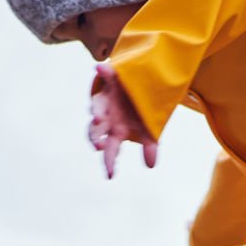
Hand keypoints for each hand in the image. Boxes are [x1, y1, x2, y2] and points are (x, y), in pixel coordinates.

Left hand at [88, 62, 156, 178]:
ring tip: (99, 118)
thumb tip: (150, 166)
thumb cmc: (141, 112)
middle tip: (98, 145)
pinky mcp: (111, 79)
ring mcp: (107, 97)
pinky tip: (100, 70)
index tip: (110, 175)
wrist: (144, 87)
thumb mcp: (149, 130)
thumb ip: (149, 146)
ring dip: (97, 111)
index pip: (109, 148)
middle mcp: (107, 116)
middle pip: (95, 129)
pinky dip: (103, 73)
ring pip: (97, 105)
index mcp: (116, 130)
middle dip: (95, 136)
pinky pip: (105, 75)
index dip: (108, 161)